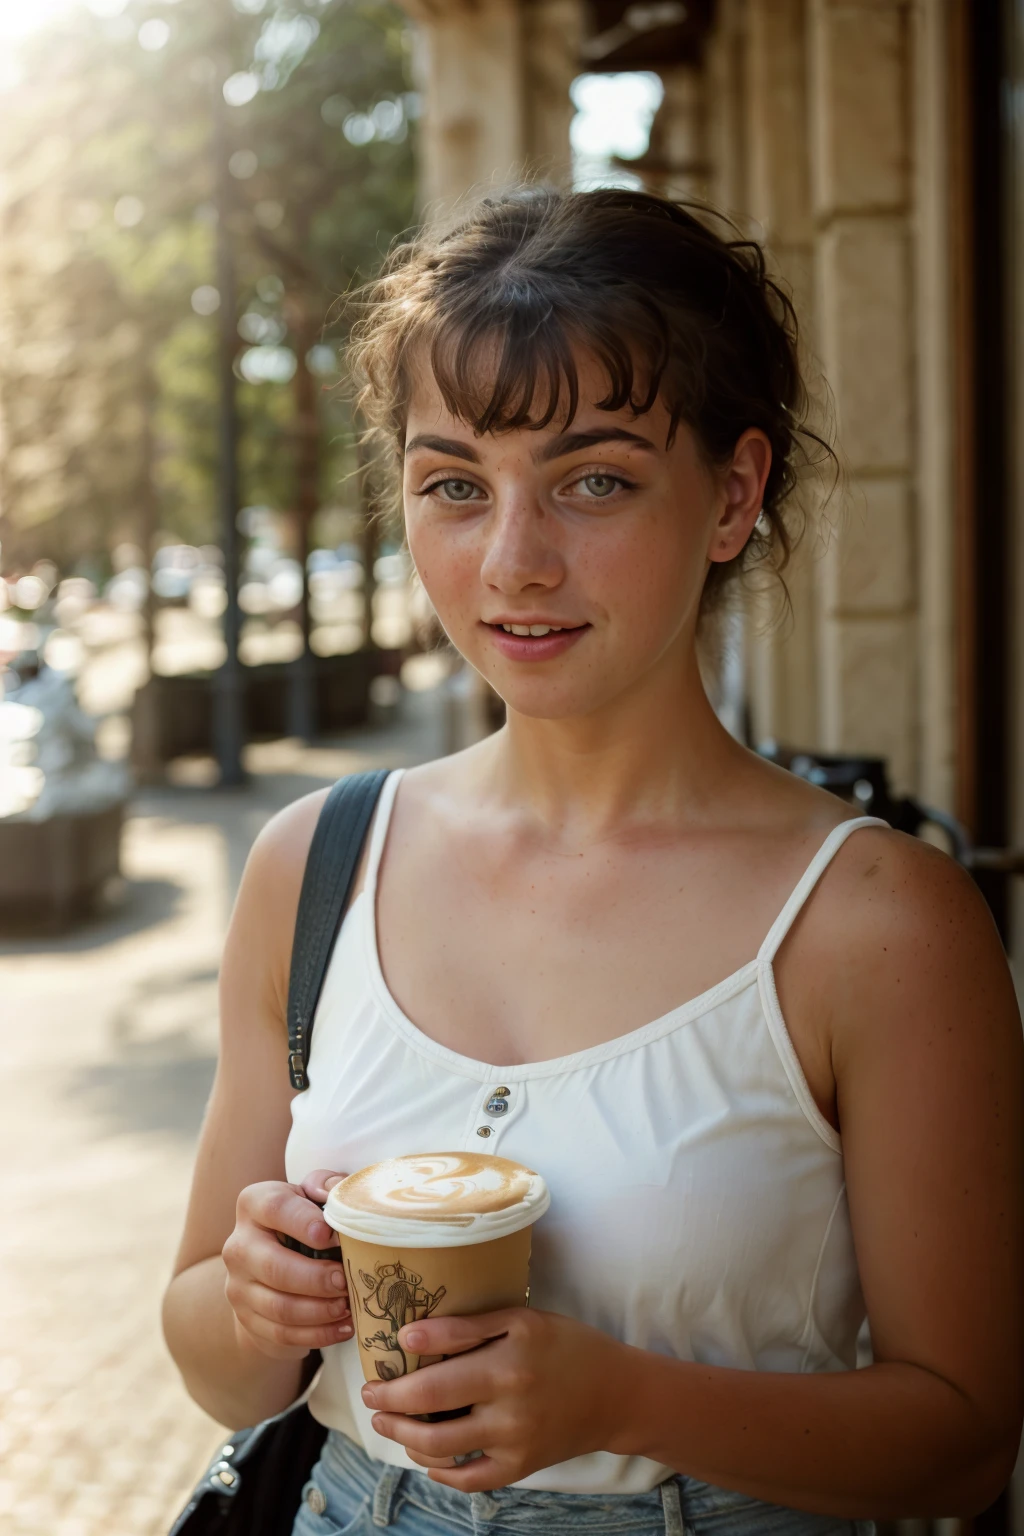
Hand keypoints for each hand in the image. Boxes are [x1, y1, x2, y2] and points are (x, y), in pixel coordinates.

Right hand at [223, 1169, 351, 1360]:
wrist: (272, 1264)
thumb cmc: (302, 1220)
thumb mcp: (311, 1195)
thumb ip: (325, 1184)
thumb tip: (337, 1194)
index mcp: (254, 1204)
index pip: (276, 1208)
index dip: (306, 1222)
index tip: (336, 1236)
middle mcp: (238, 1245)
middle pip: (274, 1267)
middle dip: (316, 1279)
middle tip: (347, 1281)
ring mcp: (238, 1285)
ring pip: (278, 1307)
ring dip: (319, 1311)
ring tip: (348, 1306)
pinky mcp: (247, 1318)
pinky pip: (281, 1333)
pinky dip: (317, 1334)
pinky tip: (343, 1327)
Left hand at [360, 1308, 628, 1489]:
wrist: (616, 1393)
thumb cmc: (565, 1345)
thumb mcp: (520, 1319)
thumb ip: (465, 1327)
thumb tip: (408, 1336)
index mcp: (505, 1367)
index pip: (432, 1385)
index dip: (393, 1385)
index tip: (372, 1374)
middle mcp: (508, 1412)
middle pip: (430, 1423)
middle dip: (390, 1413)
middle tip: (372, 1400)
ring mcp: (514, 1446)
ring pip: (442, 1455)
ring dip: (406, 1441)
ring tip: (391, 1424)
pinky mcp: (521, 1469)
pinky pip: (470, 1480)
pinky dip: (442, 1473)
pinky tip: (428, 1458)